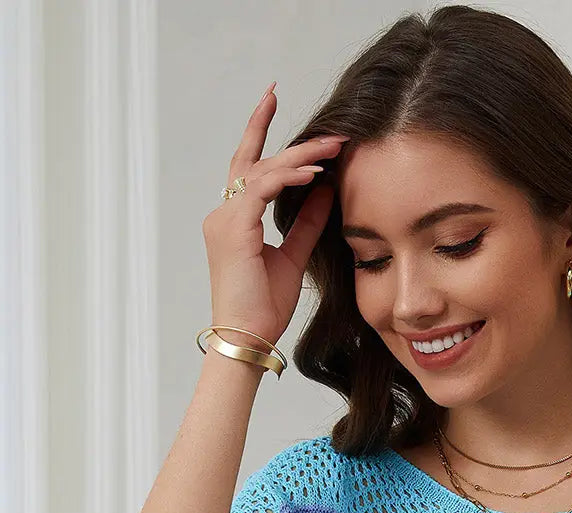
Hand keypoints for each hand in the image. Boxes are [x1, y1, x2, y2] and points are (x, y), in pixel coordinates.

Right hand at [201, 84, 348, 350]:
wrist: (247, 338)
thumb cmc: (264, 307)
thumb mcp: (293, 256)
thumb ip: (306, 222)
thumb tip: (325, 190)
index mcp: (234, 219)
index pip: (249, 167)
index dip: (260, 131)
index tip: (272, 100)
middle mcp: (223, 213)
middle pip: (255, 161)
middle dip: (285, 137)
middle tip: (317, 121)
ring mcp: (225, 219)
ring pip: (263, 170)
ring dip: (300, 157)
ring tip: (333, 148)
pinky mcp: (234, 229)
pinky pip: (263, 189)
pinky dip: (289, 178)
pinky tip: (316, 174)